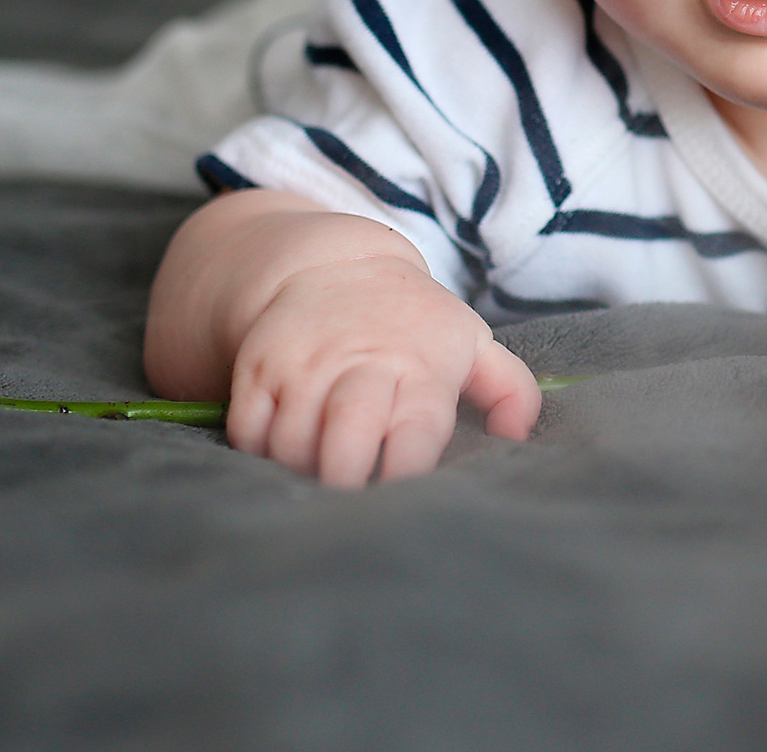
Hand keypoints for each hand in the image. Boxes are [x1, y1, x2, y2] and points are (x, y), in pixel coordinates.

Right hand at [223, 254, 539, 486]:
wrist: (334, 266)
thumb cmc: (413, 322)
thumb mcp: (471, 343)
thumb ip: (509, 390)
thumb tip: (519, 438)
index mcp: (419, 370)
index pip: (416, 432)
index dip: (407, 471)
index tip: (403, 497)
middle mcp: (360, 368)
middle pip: (346, 437)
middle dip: (347, 481)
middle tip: (351, 501)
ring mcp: (304, 367)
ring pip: (291, 442)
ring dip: (302, 474)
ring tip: (318, 480)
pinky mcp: (258, 368)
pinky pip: (248, 430)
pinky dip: (259, 456)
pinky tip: (282, 459)